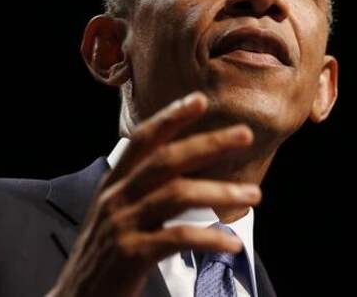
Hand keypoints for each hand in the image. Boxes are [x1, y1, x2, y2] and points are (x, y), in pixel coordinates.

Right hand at [46, 92, 260, 296]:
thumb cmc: (103, 257)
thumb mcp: (115, 215)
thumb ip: (141, 192)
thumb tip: (183, 174)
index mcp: (114, 184)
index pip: (143, 140)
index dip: (170, 117)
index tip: (200, 100)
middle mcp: (116, 198)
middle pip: (166, 160)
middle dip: (207, 143)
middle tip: (243, 134)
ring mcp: (122, 225)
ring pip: (176, 195)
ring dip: (219, 191)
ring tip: (254, 195)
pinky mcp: (130, 255)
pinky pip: (176, 239)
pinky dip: (208, 238)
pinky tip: (231, 244)